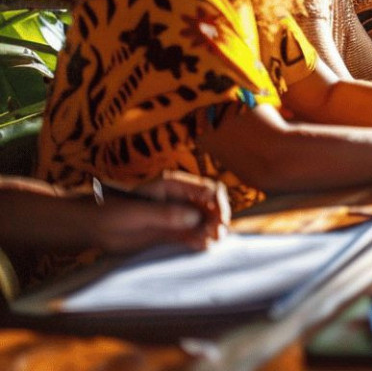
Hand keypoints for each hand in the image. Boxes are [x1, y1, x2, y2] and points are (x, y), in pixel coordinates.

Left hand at [92, 172, 229, 253]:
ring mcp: (176, 215)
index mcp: (173, 185)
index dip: (218, 203)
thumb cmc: (109, 212)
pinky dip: (201, 240)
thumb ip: (166, 214)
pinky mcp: (171, 232)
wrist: (91, 227)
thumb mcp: (137, 212)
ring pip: (204, 221)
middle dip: (217, 218)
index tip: (220, 220)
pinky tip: (203, 246)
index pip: (207, 189)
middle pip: (210, 205)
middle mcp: (179, 198)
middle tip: (218, 234)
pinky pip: (193, 234)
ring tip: (212, 242)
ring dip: (212, 230)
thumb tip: (195, 218)